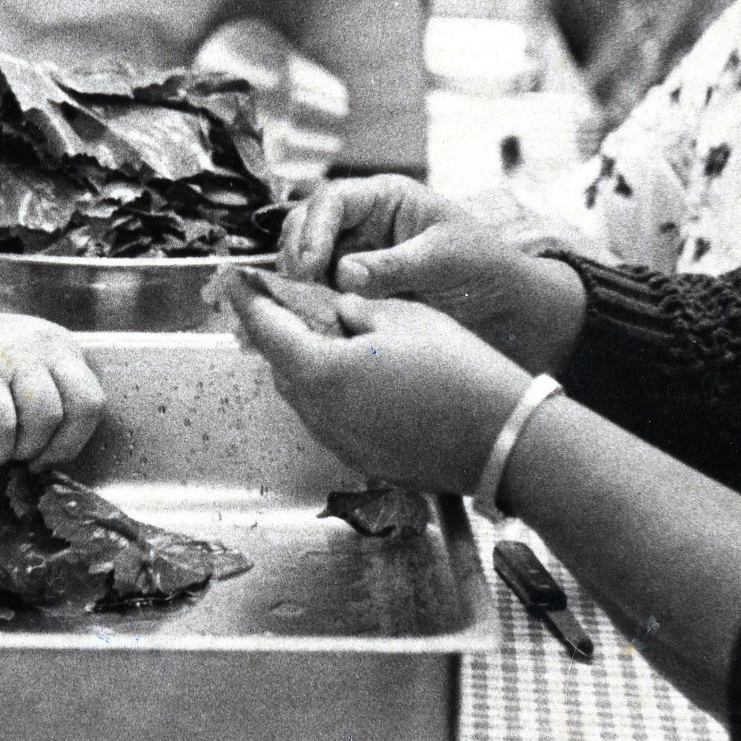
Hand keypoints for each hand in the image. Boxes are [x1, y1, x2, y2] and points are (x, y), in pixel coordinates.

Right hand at [0, 298, 105, 467]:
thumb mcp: (17, 362)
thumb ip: (43, 390)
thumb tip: (57, 448)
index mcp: (58, 345)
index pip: (93, 399)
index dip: (76, 437)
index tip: (50, 454)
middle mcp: (42, 345)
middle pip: (84, 406)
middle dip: (62, 445)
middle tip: (32, 459)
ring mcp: (10, 357)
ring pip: (46, 417)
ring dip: (25, 448)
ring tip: (2, 450)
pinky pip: (2, 425)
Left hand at [225, 280, 534, 497]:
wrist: (504, 439)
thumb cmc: (459, 370)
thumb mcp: (403, 316)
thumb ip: (354, 308)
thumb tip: (333, 308)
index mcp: (321, 372)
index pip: (267, 329)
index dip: (250, 299)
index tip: (236, 280)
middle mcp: (320, 415)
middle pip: (282, 366)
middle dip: (282, 334)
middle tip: (292, 304)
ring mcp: (340, 443)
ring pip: (305, 396)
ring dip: (309, 365)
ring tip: (336, 338)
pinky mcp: (363, 460)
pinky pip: (332, 419)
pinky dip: (335, 394)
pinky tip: (365, 376)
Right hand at [280, 176, 586, 370]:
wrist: (506, 308)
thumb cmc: (485, 267)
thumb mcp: (446, 260)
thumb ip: (395, 266)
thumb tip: (344, 273)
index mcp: (386, 198)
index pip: (333, 201)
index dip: (313, 228)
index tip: (309, 265)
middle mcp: (364, 223)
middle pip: (307, 226)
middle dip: (296, 252)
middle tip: (297, 287)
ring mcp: (355, 256)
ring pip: (307, 260)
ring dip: (300, 281)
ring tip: (304, 306)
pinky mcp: (354, 290)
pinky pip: (322, 291)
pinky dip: (310, 302)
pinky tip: (311, 319)